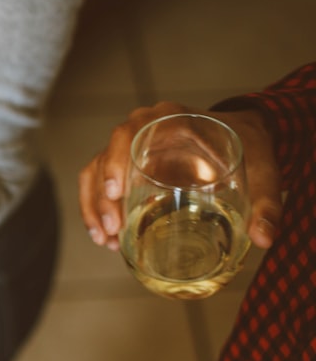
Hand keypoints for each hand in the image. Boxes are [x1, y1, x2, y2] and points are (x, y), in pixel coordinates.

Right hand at [79, 101, 282, 250]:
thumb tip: (264, 238)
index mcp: (171, 120)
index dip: (116, 160)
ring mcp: (131, 148)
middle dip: (102, 196)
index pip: (130, 132)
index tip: (115, 192)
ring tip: (105, 240)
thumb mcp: (263, 170)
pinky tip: (104, 238)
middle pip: (105, 156)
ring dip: (93, 207)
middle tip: (114, 228)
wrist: (241, 138)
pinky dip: (95, 210)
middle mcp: (143, 129)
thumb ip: (267, 202)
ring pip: (95, 172)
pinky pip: (98, 184)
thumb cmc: (247, 147)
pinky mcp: (126, 167)